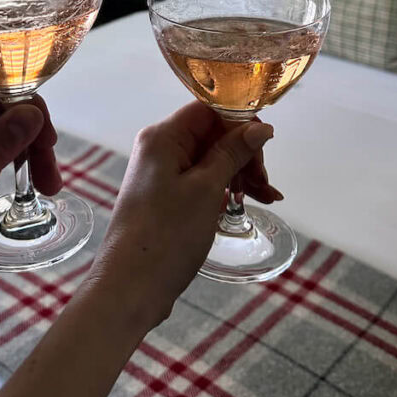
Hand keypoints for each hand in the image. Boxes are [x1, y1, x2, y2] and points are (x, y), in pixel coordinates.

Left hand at [88, 101, 274, 331]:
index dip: (240, 122)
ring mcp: (162, 172)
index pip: (209, 109)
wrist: (130, 288)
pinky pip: (202, 179)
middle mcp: (160, 147)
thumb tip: (261, 126)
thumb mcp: (206, 189)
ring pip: (211, 158)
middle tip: (264, 183)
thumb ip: (233, 152)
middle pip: (212, 133)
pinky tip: (248, 201)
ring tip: (266, 197)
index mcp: (163, 136)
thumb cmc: (167, 234)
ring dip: (239, 173)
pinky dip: (225, 187)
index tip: (265, 146)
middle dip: (244, 153)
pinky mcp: (166, 196)